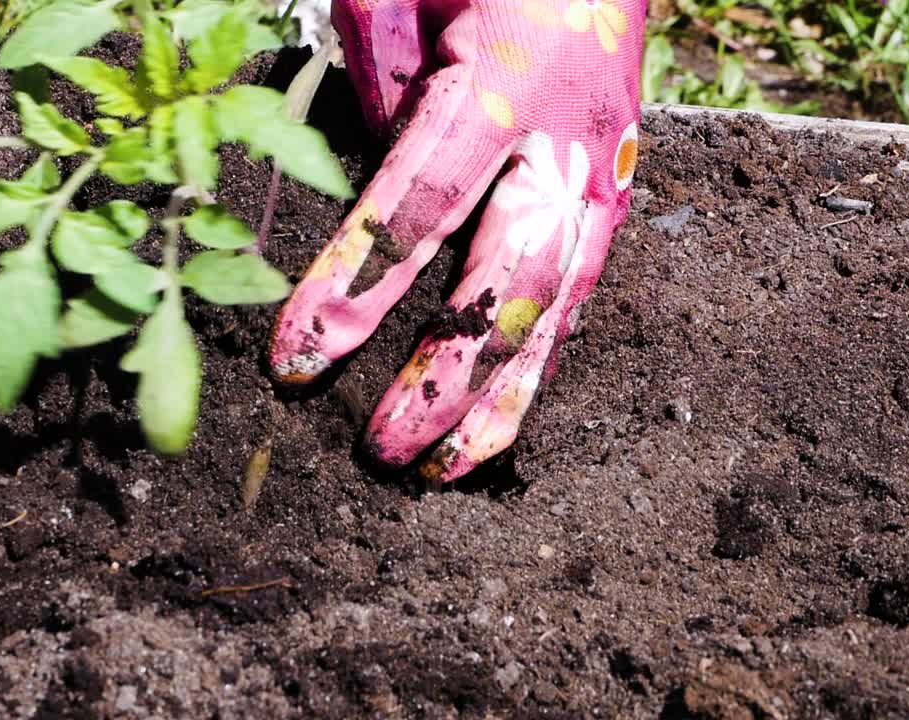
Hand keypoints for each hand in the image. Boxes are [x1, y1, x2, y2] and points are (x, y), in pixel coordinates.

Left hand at [271, 0, 643, 482]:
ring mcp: (600, 173)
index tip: (296, 362)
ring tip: (444, 471)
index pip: (418, 207)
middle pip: (505, 281)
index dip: (354, 289)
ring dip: (500, 395)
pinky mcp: (613, 191)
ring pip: (556, 304)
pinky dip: (535, 359)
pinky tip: (499, 415)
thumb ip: (375, 86)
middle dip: (442, 373)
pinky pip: (576, 290)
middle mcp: (564, 142)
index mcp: (505, 80)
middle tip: (381, 450)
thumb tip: (341, 193)